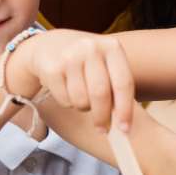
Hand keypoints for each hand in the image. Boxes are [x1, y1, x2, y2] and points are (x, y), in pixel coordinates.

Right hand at [13, 29, 134, 131]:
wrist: (50, 45)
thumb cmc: (87, 62)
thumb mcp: (106, 64)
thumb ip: (117, 86)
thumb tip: (124, 124)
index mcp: (112, 47)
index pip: (124, 82)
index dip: (125, 109)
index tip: (125, 129)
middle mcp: (91, 48)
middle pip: (101, 93)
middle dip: (103, 116)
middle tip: (103, 129)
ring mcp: (70, 56)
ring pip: (82, 100)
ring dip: (84, 108)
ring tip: (83, 99)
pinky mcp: (52, 68)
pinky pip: (65, 100)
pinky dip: (68, 103)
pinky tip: (67, 91)